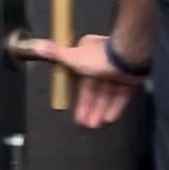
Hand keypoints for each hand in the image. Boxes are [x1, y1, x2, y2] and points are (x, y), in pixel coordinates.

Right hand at [28, 32, 143, 129]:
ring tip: (96, 125)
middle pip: (94, 88)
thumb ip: (56, 54)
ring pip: (108, 93)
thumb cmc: (101, 56)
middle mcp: (102, 60)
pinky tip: (110, 118)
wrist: (129, 56)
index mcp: (88, 53)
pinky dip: (116, 106)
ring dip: (101, 109)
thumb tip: (37, 45)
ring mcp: (118, 69)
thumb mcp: (73, 58)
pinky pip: (122, 94)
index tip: (76, 110)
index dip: (79, 96)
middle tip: (86, 124)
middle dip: (90, 107)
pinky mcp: (131, 76)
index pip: (80, 79)